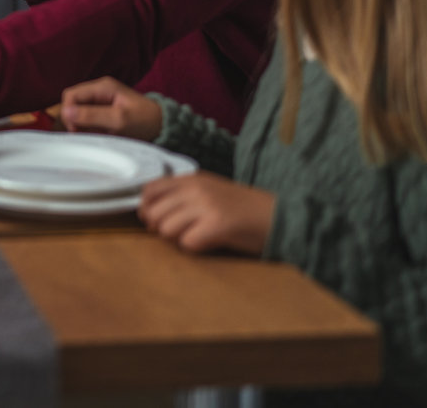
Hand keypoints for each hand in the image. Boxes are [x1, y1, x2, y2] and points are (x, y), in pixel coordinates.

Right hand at [59, 76, 162, 140]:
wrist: (162, 125)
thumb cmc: (144, 121)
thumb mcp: (119, 120)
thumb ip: (92, 116)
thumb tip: (66, 112)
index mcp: (102, 87)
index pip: (70, 95)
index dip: (68, 112)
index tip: (76, 129)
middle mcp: (99, 90)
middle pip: (72, 102)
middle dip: (74, 119)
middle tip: (84, 134)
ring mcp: (101, 100)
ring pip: (78, 110)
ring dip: (81, 124)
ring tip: (96, 134)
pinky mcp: (103, 110)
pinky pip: (87, 117)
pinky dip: (88, 127)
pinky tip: (99, 133)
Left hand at [138, 173, 274, 254]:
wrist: (280, 216)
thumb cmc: (243, 209)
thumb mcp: (209, 192)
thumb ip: (180, 197)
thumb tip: (147, 214)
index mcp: (192, 179)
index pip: (149, 190)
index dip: (147, 208)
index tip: (155, 220)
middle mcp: (196, 188)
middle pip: (153, 214)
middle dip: (161, 229)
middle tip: (181, 233)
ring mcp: (206, 205)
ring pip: (166, 229)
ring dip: (179, 239)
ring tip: (200, 236)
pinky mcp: (218, 224)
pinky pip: (187, 243)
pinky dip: (196, 248)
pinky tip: (211, 243)